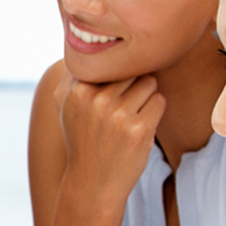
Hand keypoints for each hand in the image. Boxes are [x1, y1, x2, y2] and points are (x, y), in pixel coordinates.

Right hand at [56, 73, 164, 212]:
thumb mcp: (65, 106)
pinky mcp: (138, 130)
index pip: (111, 61)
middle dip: (133, 85)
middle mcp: (95, 100)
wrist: (92, 183)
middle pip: (132, 69)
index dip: (118, 72)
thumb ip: (73, 74)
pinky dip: (154, 113)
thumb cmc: (83, 139)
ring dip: (146, 98)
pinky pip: (159, 102)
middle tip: (124, 107)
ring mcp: (117, 115)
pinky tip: (140, 128)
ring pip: (148, 83)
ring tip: (131, 117)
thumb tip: (85, 41)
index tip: (116, 87)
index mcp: (77, 90)